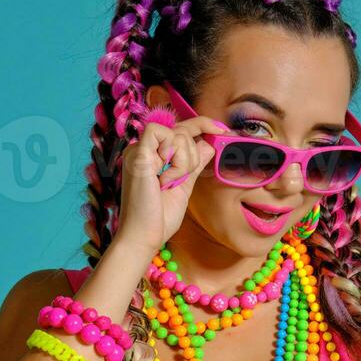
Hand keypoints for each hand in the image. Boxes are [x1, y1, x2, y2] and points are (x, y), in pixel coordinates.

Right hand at [117, 115, 227, 257]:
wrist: (145, 236)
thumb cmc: (160, 217)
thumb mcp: (184, 186)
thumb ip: (194, 164)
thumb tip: (209, 144)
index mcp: (153, 155)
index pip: (180, 130)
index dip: (202, 124)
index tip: (222, 130)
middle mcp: (144, 149)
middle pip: (183, 132)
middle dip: (192, 158)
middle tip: (178, 181)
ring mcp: (139, 149)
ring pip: (178, 134)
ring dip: (183, 163)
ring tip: (167, 184)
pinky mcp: (137, 152)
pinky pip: (162, 133)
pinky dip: (173, 158)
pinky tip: (163, 178)